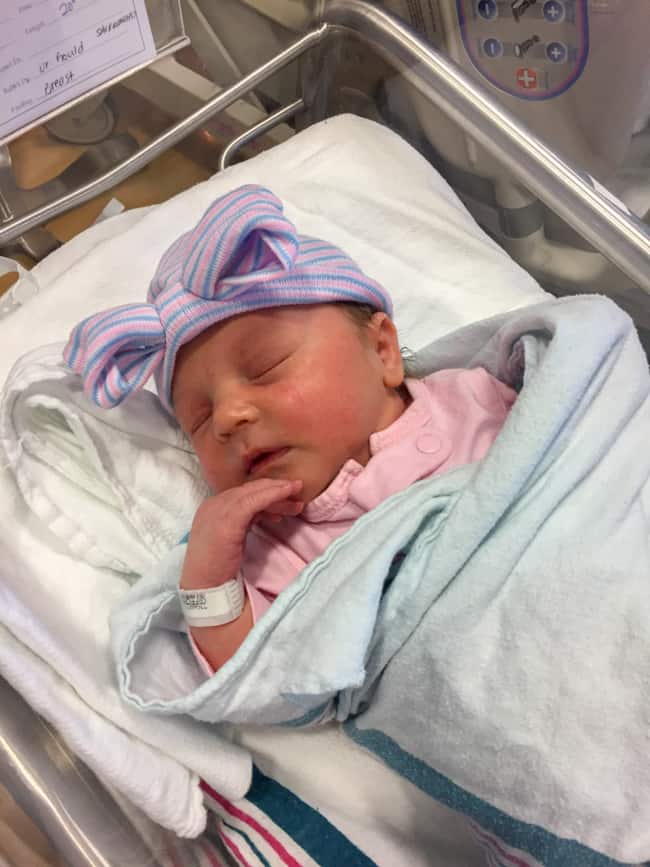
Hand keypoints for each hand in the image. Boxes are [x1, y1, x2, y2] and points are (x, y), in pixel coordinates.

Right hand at [180, 478, 303, 590]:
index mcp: (213, 507)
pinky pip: (254, 501)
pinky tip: (286, 494)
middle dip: (275, 488)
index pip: (243, 493)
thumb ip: (244, 522)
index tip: (286, 497)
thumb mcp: (231, 537)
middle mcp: (214, 503)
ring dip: (277, 490)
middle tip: (297, 488)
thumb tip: (264, 513)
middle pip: (249, 490)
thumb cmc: (218, 567)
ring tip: (297, 492)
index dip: (266, 492)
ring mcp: (219, 509)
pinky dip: (272, 495)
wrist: (205, 586)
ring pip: (253, 492)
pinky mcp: (228, 519)